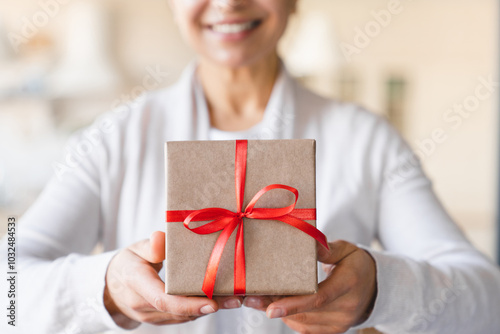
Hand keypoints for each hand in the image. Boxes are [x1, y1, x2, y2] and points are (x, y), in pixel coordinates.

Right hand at [104, 231, 242, 328]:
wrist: (112, 288)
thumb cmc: (128, 263)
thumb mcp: (135, 249)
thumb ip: (150, 246)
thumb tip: (161, 238)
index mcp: (135, 282)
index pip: (163, 299)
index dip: (188, 303)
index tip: (212, 302)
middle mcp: (143, 305)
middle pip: (179, 311)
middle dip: (209, 306)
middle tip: (235, 298)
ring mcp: (151, 316)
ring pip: (184, 316)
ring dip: (209, 309)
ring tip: (234, 298)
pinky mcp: (161, 319)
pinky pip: (182, 317)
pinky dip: (200, 309)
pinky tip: (221, 300)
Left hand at [243, 240, 376, 333]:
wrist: (376, 287)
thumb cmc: (356, 263)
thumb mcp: (346, 249)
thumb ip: (326, 247)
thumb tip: (307, 241)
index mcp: (348, 283)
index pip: (319, 298)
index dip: (294, 304)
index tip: (271, 309)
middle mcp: (346, 308)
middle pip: (306, 312)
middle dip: (276, 305)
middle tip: (251, 297)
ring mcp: (341, 323)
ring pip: (302, 323)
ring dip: (279, 312)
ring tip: (258, 300)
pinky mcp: (335, 331)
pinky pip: (306, 329)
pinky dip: (289, 318)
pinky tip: (275, 306)